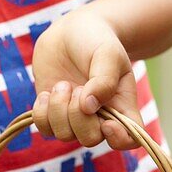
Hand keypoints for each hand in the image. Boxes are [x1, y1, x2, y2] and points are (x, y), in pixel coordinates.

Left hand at [30, 10, 139, 149]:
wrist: (70, 32)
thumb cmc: (97, 41)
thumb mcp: (108, 54)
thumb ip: (103, 80)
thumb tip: (88, 108)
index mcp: (122, 106)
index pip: (129, 139)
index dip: (119, 139)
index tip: (107, 122)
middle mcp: (100, 117)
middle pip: (91, 139)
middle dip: (78, 117)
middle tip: (77, 87)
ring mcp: (75, 117)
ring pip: (65, 135)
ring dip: (59, 109)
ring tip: (62, 84)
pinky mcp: (52, 113)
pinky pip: (45, 128)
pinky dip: (42, 112)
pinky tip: (47, 92)